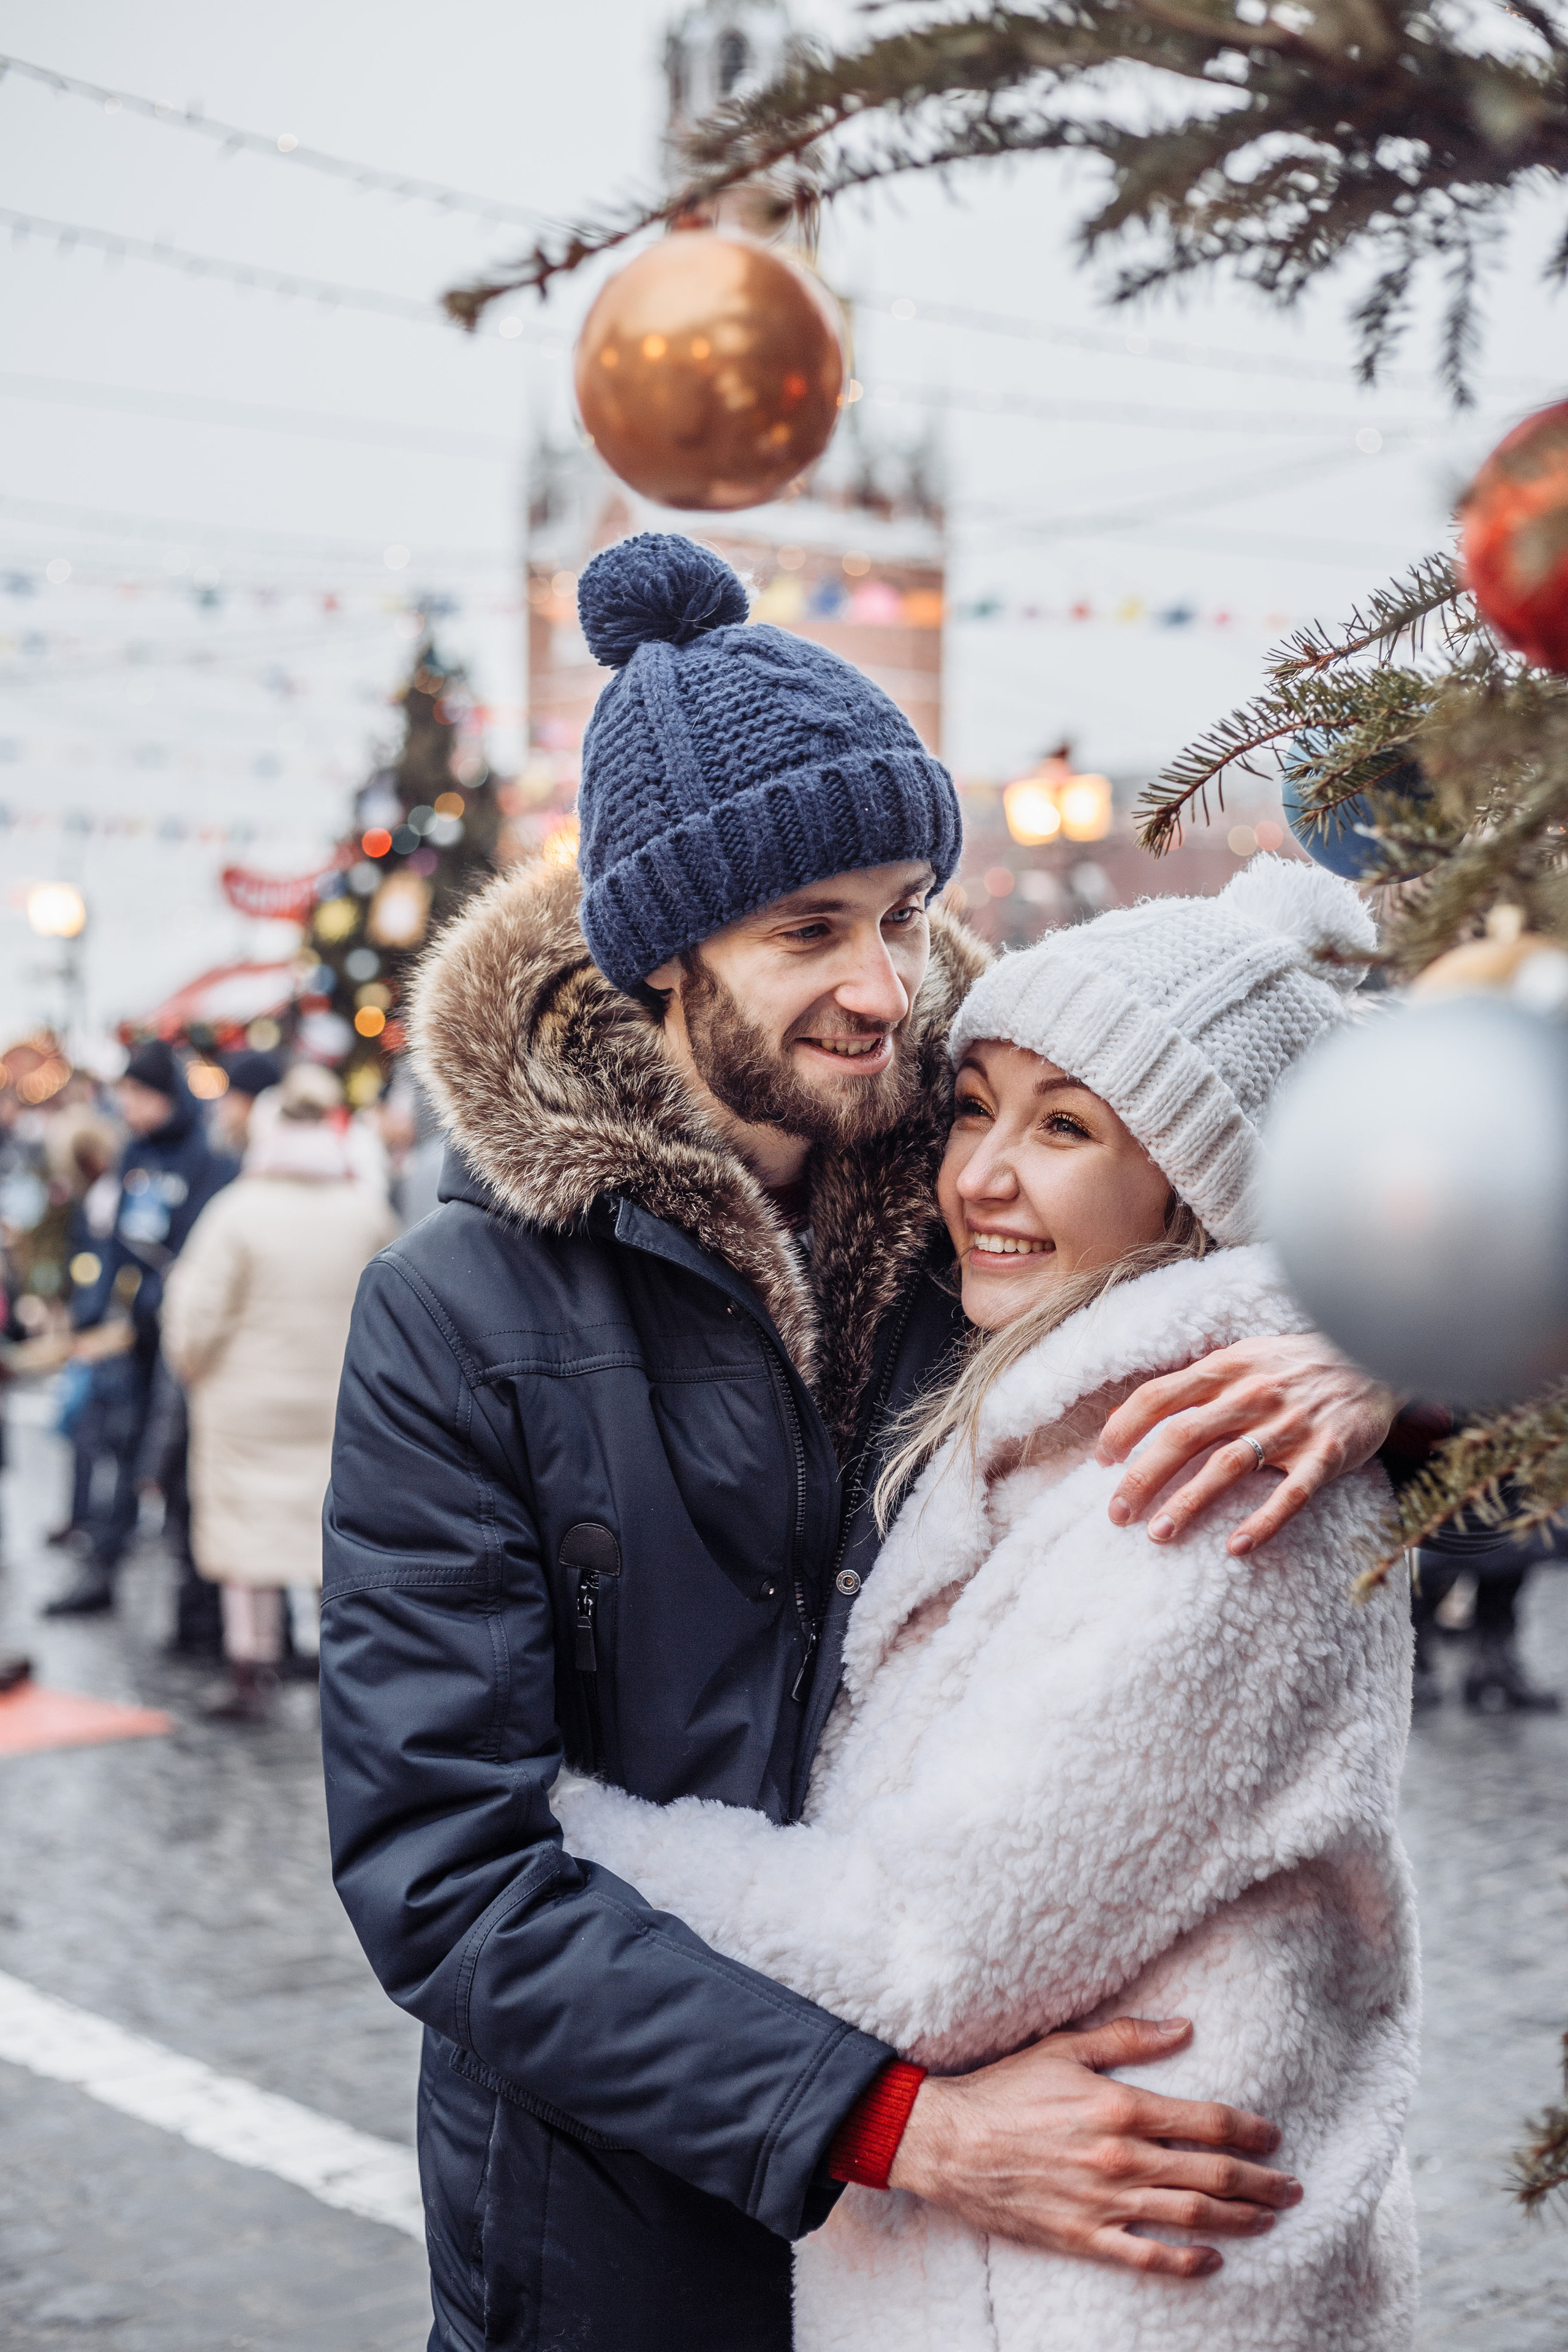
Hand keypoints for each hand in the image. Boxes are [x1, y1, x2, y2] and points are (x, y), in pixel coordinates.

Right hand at [888, 2018, 1299, 2277]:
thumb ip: (1129, 2039)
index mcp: (1121, 2107)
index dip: (1249, 2131)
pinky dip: (1186, 2262)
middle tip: (1292, 2188)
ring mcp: (1104, 2202)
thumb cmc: (1006, 2089)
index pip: (1206, 2121)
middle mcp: (1122, 2158)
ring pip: (1190, 2215)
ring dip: (1238, 2219)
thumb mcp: (1066, 2048)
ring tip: (1267, 2219)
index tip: (1274, 2138)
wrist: (949, 2141)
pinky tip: (1212, 2259)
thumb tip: (1184, 2028)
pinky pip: (1146, 2257)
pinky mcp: (1083, 2236)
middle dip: (1260, 2182)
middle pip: (1211, 2172)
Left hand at [1095, 1333, 1395, 1557]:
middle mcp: (1251, 1395)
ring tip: (1158, 1535)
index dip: (1124, 1429)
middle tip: (1117, 1513)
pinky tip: (1237, 1546)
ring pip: (1228, 1467)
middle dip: (1142, 1477)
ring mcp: (1290, 1426)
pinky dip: (1263, 1521)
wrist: (1377, 1353)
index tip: (1102, 1461)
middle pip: (1182, 1437)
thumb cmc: (1295, 1363)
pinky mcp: (1327, 1453)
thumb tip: (1133, 1413)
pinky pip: (1291, 1493)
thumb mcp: (1243, 1356)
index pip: (1158, 1397)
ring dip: (1189, 1503)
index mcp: (1224, 1368)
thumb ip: (1195, 1382)